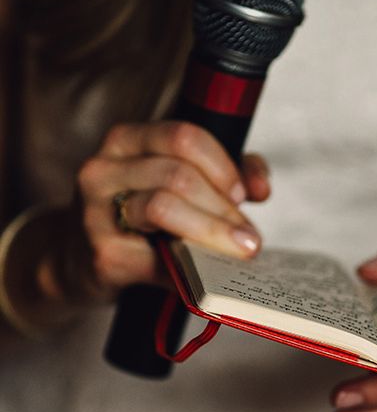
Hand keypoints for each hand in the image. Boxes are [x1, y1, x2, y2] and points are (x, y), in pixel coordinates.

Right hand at [71, 120, 269, 298]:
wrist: (81, 258)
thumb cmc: (144, 218)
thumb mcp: (181, 184)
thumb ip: (228, 174)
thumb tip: (260, 187)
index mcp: (128, 140)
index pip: (184, 137)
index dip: (222, 165)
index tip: (242, 194)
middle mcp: (104, 168)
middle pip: (178, 175)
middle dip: (223, 208)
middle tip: (250, 236)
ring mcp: (95, 211)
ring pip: (163, 207)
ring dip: (212, 232)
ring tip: (238, 251)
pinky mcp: (102, 254)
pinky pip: (156, 257)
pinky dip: (190, 266)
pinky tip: (206, 274)